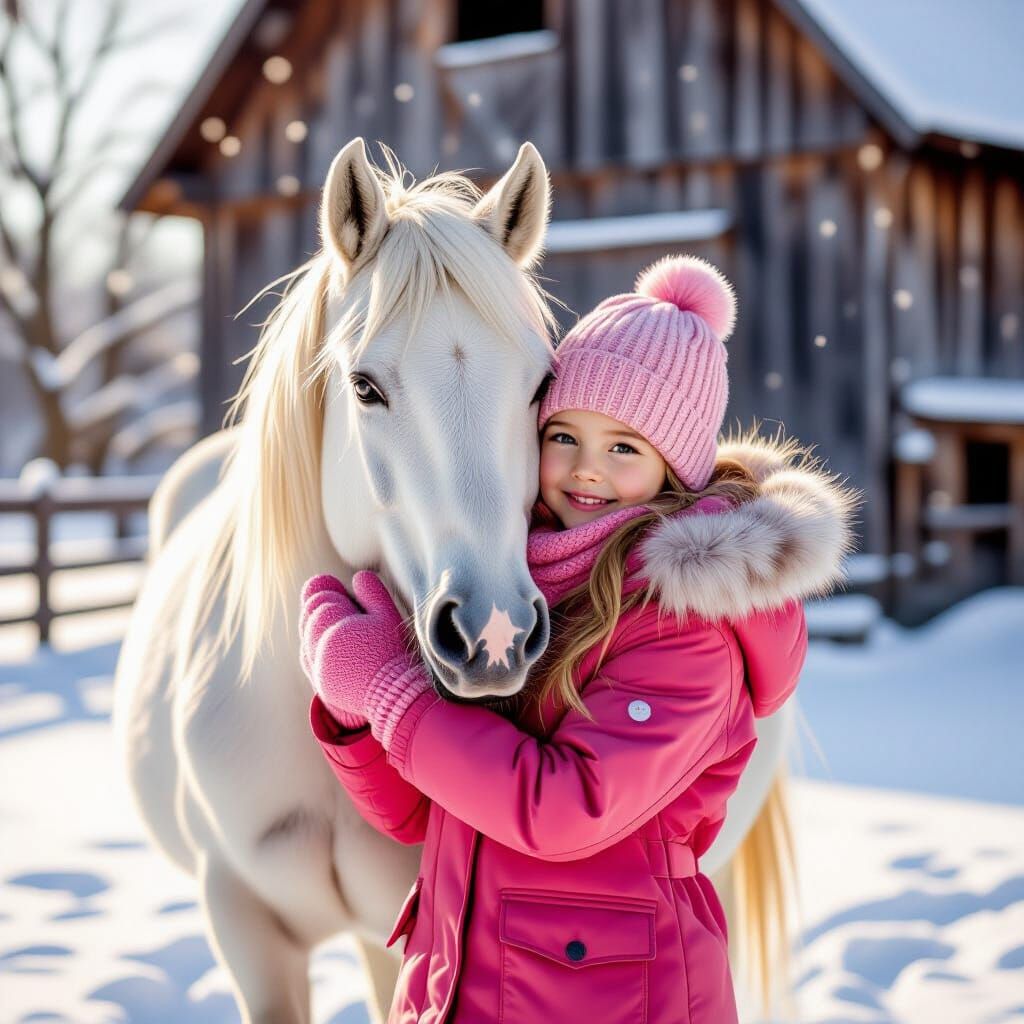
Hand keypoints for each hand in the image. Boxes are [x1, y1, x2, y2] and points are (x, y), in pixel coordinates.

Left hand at [299, 571, 417, 730]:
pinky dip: (311, 649)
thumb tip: (358, 575)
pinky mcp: (321, 685)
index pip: (321, 604)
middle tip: (322, 598)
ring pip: (306, 640)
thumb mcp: (388, 617)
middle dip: (315, 608)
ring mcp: (320, 669)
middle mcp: (322, 650)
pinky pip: (308, 661)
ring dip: (311, 628)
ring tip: (325, 622)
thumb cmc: (393, 653)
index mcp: (337, 629)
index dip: (324, 592)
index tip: (329, 585)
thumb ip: (372, 593)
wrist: (393, 695)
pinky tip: (323, 645)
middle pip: (310, 621)